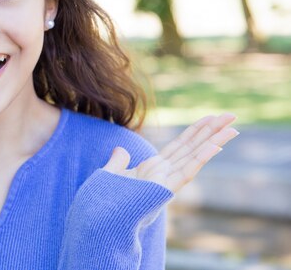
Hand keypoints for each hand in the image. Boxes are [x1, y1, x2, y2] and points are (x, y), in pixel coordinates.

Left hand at [102, 113, 238, 193]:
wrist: (104, 219)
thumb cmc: (108, 201)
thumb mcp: (112, 175)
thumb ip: (118, 162)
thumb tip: (120, 149)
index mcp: (154, 168)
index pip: (180, 145)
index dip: (195, 131)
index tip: (210, 118)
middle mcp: (164, 173)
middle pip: (192, 147)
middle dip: (212, 131)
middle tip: (231, 116)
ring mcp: (167, 181)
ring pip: (195, 157)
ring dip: (214, 141)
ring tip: (232, 128)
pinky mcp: (166, 189)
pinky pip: (187, 171)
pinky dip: (201, 158)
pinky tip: (215, 145)